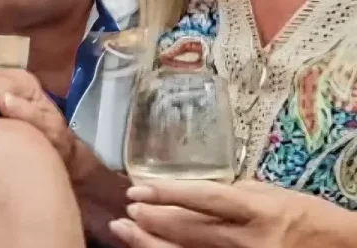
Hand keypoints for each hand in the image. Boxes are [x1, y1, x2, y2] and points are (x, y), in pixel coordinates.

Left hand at [108, 178, 344, 247]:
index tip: (137, 189)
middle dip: (153, 222)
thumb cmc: (306, 216)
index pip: (205, 199)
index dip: (168, 194)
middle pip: (191, 233)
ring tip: (125, 232)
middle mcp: (250, 241)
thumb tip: (191, 191)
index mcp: (256, 210)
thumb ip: (234, 194)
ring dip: (153, 245)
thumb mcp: (272, 195)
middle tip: (124, 212)